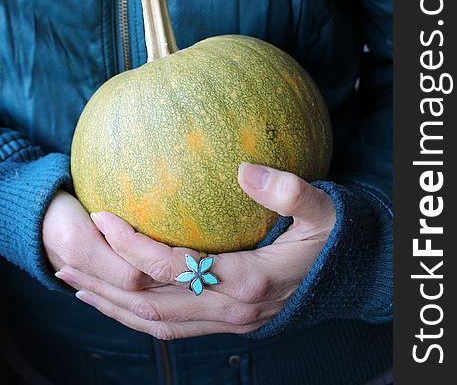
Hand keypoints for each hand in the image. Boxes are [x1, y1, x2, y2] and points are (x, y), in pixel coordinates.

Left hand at [56, 164, 334, 339]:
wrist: (353, 278)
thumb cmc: (335, 239)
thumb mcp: (322, 210)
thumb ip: (288, 192)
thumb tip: (244, 169)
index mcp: (247, 279)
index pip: (172, 268)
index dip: (132, 246)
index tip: (103, 218)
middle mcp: (230, 309)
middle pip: (151, 303)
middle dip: (105, 283)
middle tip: (63, 263)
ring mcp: (228, 322)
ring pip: (155, 323)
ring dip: (113, 306)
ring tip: (76, 287)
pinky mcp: (228, 323)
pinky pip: (171, 328)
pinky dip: (136, 318)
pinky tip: (118, 303)